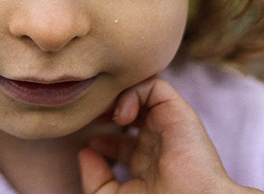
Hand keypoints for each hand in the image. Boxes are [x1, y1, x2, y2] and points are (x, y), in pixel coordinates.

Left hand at [77, 76, 262, 193]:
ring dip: (118, 97)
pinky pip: (153, 85)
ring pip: (141, 93)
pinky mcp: (177, 112)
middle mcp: (157, 143)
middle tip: (89, 119)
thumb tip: (85, 151)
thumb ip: (95, 178)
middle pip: (129, 114)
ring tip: (105, 115)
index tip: (89, 143)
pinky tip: (121, 116)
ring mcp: (167, 126)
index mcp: (146, 166)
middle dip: (106, 111)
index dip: (101, 137)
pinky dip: (132, 92)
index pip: (121, 142)